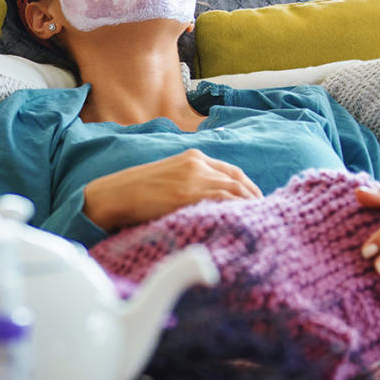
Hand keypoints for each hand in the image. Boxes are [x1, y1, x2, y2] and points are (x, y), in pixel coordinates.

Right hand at [83, 149, 261, 231]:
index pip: (232, 171)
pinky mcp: (188, 194)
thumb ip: (189, 183)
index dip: (248, 187)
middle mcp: (197, 164)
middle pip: (239, 180)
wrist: (114, 195)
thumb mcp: (168, 179)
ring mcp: (193, 178)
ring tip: (259, 222)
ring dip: (250, 206)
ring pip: (235, 191)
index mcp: (192, 157)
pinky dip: (238, 210)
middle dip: (254, 198)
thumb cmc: (137, 193)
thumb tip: (209, 203)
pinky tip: (244, 222)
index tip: (256, 203)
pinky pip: (223, 201)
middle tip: (264, 216)